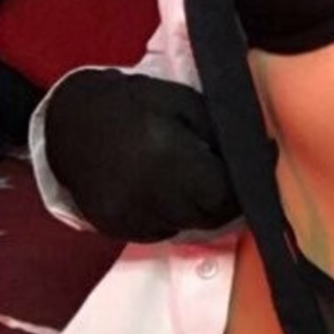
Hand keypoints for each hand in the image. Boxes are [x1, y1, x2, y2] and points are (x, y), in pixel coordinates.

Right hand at [44, 69, 240, 239]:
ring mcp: (127, 217)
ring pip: (188, 227)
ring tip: (198, 176)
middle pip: (209, 215)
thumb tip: (259, 153)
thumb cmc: (134, 104)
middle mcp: (145, 194)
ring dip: (203, 208)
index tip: (263, 161)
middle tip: (236, 173)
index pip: (223, 192)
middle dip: (229, 198)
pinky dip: (175, 215)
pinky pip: (162, 231)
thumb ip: (219, 131)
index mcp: (164, 157)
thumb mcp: (182, 102)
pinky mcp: (116, 228)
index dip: (249, 182)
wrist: (71, 123)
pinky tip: (169, 188)